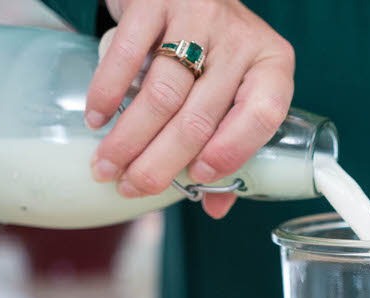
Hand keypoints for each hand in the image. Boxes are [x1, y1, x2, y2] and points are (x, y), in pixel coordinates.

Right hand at [87, 0, 294, 218]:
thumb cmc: (211, 50)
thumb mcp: (233, 88)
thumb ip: (229, 143)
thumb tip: (214, 206)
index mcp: (271, 65)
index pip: (262, 115)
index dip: (230, 152)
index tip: (196, 179)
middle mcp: (240, 38)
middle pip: (200, 117)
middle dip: (160, 163)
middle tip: (133, 187)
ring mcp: (199, 15)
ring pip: (162, 95)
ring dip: (129, 139)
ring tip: (108, 166)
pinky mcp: (156, 1)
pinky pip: (128, 56)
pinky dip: (108, 94)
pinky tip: (98, 119)